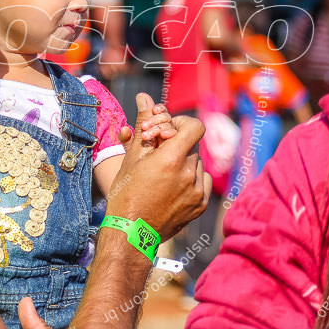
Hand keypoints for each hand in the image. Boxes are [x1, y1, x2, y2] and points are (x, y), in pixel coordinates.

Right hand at [109, 94, 209, 240]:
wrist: (131, 232)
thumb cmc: (126, 192)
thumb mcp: (132, 156)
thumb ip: (143, 123)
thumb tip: (144, 97)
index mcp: (171, 158)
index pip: (195, 126)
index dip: (182, 124)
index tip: (167, 132)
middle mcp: (189, 173)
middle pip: (191, 146)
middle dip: (177, 145)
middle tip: (158, 155)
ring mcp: (197, 191)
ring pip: (197, 164)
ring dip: (183, 163)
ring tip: (163, 175)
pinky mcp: (200, 205)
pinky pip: (202, 182)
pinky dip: (191, 180)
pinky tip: (173, 187)